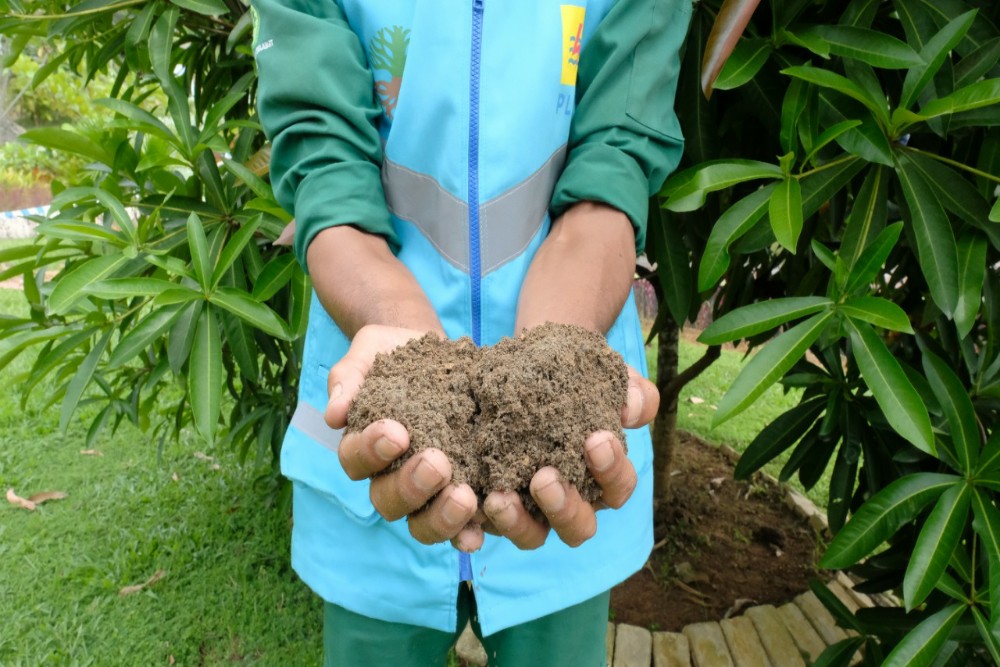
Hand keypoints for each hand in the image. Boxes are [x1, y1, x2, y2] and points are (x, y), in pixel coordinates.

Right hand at [326, 324, 481, 549]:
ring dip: (441, 517)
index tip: (397, 432)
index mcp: (363, 447)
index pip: (356, 460)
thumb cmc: (396, 352)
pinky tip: (482, 531)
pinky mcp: (461, 492)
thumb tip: (334, 415)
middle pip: (388, 501)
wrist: (439, 349)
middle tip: (437, 463)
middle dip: (411, 486)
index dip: (372, 451)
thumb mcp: (370, 352)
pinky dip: (468, 533)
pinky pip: (460, 526)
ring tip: (465, 497)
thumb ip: (348, 378)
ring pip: (422, 523)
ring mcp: (426, 492)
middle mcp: (390, 477)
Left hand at [481, 365, 657, 548]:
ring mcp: (528, 510)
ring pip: (532, 536)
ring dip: (517, 523)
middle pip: (578, 527)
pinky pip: (483, 529)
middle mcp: (568, 502)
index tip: (595, 439)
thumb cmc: (570, 374)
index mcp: (600, 477)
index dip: (612, 471)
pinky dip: (476, 526)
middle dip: (564, 507)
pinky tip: (470, 501)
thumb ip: (626, 389)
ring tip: (499, 497)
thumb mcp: (599, 372)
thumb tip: (632, 409)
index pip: (617, 488)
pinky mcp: (489, 507)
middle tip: (544, 478)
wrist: (518, 365)